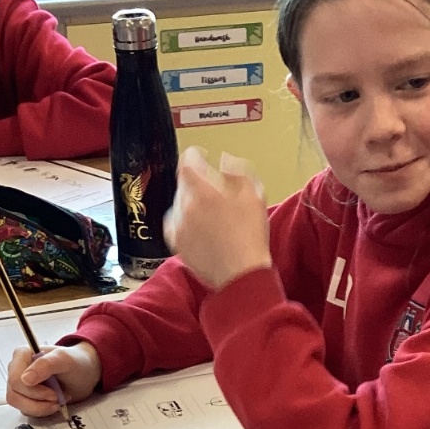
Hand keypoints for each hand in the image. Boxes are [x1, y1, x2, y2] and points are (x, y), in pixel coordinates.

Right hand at [5, 339, 101, 417]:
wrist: (83, 374)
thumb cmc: (75, 362)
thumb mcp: (64, 359)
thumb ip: (45, 365)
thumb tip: (25, 379)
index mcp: (22, 355)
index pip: (15, 380)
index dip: (33, 391)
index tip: (53, 394)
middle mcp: (17, 370)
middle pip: (14, 395)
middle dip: (38, 402)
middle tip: (57, 398)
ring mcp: (20, 385)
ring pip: (19, 405)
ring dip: (40, 408)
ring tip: (58, 400)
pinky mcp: (25, 398)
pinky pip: (27, 411)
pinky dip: (42, 411)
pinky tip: (54, 403)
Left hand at [164, 146, 271, 291]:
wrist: (241, 274)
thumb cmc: (250, 235)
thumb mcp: (254, 193)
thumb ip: (237, 169)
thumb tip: (224, 161)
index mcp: (202, 188)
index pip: (188, 160)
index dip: (196, 155)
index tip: (203, 156)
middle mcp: (184, 204)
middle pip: (184, 183)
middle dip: (198, 182)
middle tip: (216, 192)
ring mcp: (178, 224)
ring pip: (180, 203)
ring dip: (192, 202)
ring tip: (211, 214)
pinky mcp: (176, 243)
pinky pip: (176, 223)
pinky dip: (185, 221)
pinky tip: (200, 228)